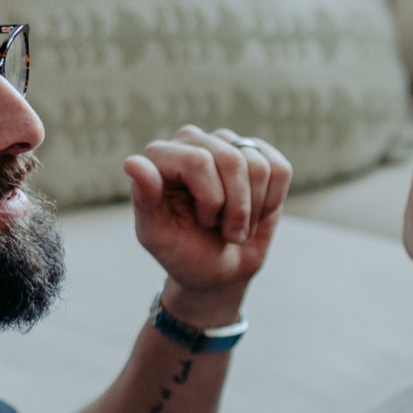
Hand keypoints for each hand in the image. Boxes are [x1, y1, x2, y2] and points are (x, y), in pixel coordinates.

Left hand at [125, 128, 292, 303]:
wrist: (219, 270)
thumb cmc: (183, 254)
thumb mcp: (158, 236)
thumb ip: (144, 199)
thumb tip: (133, 163)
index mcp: (160, 156)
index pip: (199, 162)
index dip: (211, 202)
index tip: (201, 223)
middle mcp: (192, 141)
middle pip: (232, 161)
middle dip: (236, 209)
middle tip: (225, 232)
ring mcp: (226, 144)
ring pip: (259, 168)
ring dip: (252, 210)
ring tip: (236, 225)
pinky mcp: (259, 154)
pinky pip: (279, 170)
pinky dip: (272, 201)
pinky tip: (255, 212)